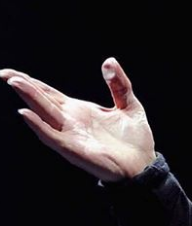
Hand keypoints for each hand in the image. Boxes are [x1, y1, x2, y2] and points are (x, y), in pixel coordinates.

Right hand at [1, 57, 155, 182]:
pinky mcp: (74, 150)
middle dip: (24, 86)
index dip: (31, 82)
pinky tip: (26, 114)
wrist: (144, 165)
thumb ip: (119, 84)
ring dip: (29, 99)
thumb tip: (109, 61)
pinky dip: (38, 126)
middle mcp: (70, 121)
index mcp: (78, 110)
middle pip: (42, 100)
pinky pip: (52, 136)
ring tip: (15, 82)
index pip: (49, 93)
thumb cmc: (135, 139)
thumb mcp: (129, 104)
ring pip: (43, 114)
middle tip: (4, 72)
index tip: (9, 72)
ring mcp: (70, 135)